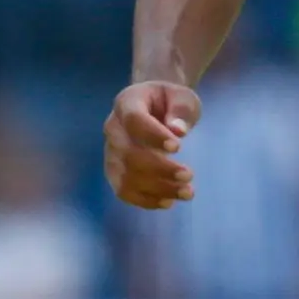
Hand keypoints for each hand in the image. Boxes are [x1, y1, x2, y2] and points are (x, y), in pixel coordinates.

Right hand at [105, 81, 200, 208]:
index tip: (178, 147)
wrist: (154, 106)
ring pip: (125, 176)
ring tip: (187, 192)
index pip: (134, 120)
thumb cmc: (169, 101)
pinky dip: (146, 200)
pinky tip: (169, 201)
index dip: (153, 135)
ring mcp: (110, 151)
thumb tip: (177, 131)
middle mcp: (113, 128)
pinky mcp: (114, 171)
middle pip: (128, 153)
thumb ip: (181, 111)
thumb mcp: (182, 97)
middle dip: (160, 169)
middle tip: (188, 175)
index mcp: (127, 102)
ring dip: (157, 189)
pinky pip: (124, 191)